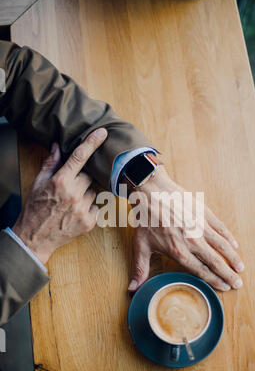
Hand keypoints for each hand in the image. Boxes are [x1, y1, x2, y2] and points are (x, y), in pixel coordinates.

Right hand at [13, 128, 107, 263]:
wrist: (35, 237)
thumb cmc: (35, 208)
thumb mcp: (38, 183)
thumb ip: (50, 163)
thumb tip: (57, 146)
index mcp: (60, 181)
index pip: (80, 157)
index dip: (92, 143)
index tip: (103, 133)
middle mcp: (74, 194)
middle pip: (89, 176)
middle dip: (81, 178)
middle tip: (70, 187)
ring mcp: (83, 209)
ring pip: (94, 191)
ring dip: (86, 193)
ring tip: (71, 202)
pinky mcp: (90, 221)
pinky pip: (96, 206)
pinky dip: (89, 207)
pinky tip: (75, 212)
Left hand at [128, 166, 243, 291]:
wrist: (151, 191)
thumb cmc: (145, 219)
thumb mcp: (140, 246)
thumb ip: (140, 269)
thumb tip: (133, 289)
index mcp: (178, 251)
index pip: (201, 271)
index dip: (214, 281)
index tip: (224, 287)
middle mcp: (192, 241)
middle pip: (215, 261)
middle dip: (228, 274)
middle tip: (238, 283)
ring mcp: (200, 226)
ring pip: (221, 246)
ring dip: (233, 258)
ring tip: (241, 268)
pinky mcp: (204, 213)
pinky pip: (220, 228)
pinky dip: (228, 237)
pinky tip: (235, 245)